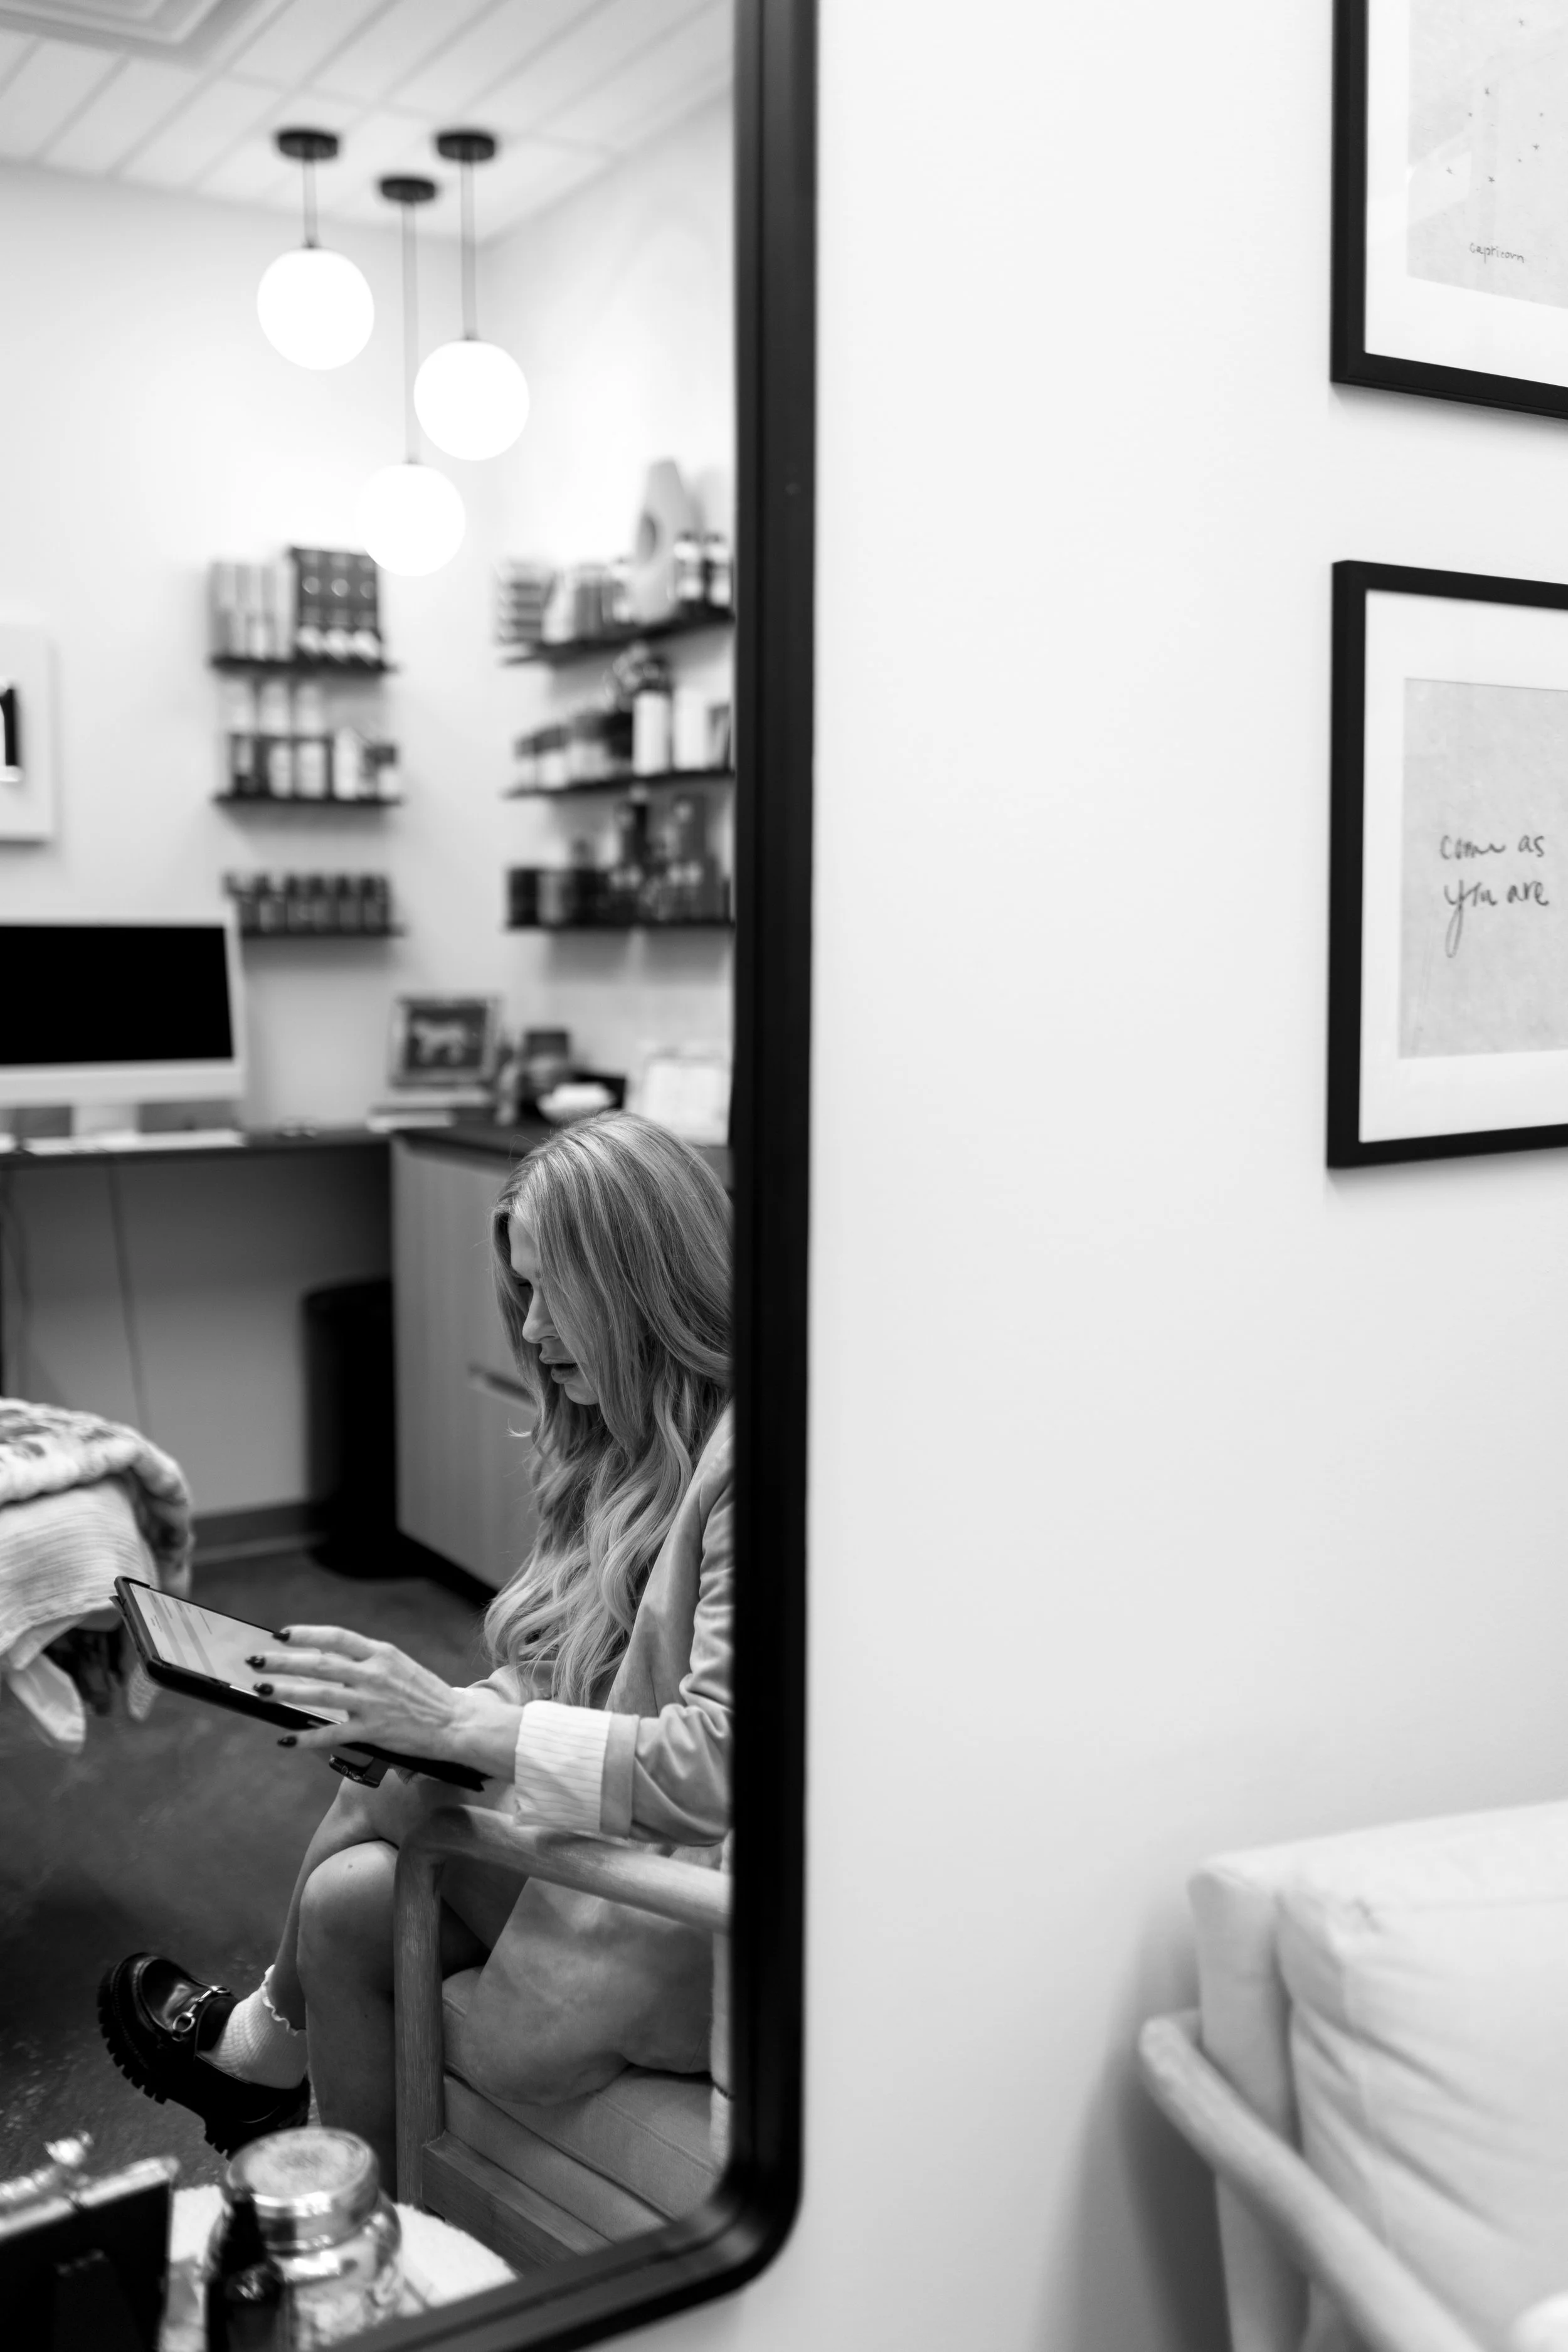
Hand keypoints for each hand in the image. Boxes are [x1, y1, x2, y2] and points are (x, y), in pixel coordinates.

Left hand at [248, 1626, 462, 1760]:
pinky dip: (307, 1736)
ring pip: (320, 1696)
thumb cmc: (426, 1694)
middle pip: (320, 1664)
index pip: (337, 1637)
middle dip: (284, 1662)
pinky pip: (332, 1734)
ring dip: (287, 1693)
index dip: (307, 1634)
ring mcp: (373, 1703)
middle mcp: (375, 1675)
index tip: (281, 1634)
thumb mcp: (399, 1666)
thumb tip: (325, 1661)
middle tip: (257, 1662)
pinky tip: (286, 1737)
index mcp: (382, 1654)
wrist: (456, 1723)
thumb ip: (366, 1663)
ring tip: (263, 1692)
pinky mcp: (374, 1731)